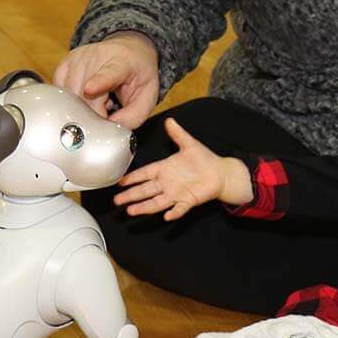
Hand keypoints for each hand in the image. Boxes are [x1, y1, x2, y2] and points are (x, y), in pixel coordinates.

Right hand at [53, 31, 159, 128]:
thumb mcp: (148, 97)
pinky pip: (61, 92)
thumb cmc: (139, 75)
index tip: (89, 89)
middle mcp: (97, 56)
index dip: (98, 82)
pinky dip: (72, 101)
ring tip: (100, 98)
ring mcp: (78, 59)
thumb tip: (109, 129)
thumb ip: (133, 117)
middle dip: (95, 112)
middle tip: (109, 108)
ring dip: (83, 107)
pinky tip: (86, 95)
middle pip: (85, 96)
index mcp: (121, 63)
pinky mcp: (65, 64)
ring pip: (70, 96)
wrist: (130, 51)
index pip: (108, 74)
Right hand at [113, 118, 252, 220]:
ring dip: (144, 206)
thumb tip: (169, 120)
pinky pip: (179, 208)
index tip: (120, 182)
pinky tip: (167, 216)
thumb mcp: (189, 144)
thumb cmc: (204, 159)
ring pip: (156, 202)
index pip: (145, 173)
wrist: (220, 172)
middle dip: (131, 195)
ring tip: (131, 211)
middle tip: (117, 200)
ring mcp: (176, 193)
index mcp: (165, 168)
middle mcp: (167, 183)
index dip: (132, 178)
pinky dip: (174, 212)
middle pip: (145, 190)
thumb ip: (178, 134)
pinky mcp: (188, 200)